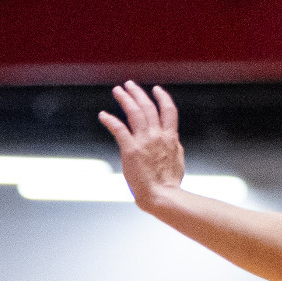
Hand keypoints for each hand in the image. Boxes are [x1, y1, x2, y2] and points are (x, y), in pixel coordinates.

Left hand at [98, 81, 186, 208]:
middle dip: (138, 93)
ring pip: (134, 112)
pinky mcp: (131, 150)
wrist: (162, 196)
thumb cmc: (169, 183)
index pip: (168, 110)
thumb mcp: (178, 160)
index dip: (162, 97)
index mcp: (170, 137)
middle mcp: (157, 135)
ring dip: (125, 99)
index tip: (156, 89)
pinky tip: (103, 115)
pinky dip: (110, 120)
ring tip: (117, 91)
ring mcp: (144, 141)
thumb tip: (173, 141)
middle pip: (148, 107)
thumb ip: (174, 147)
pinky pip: (119, 129)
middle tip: (129, 84)